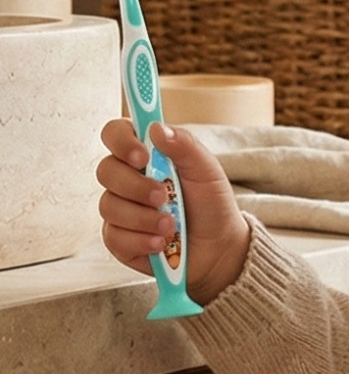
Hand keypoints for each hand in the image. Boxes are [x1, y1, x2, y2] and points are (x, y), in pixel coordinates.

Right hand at [97, 120, 250, 305]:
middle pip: (106, 170)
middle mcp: (127, 178)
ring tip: (172, 225)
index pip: (116, 133)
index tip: (142, 157)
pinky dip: (141, 240)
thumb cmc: (211, 202)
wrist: (217, 246)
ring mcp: (120, 208)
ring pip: (109, 205)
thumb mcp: (206, 170)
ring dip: (144, 217)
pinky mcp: (118, 238)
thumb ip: (184, 146)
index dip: (121, 141)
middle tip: (163, 196)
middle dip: (136, 186)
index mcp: (147, 154)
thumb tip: (157, 128)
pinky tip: (162, 243)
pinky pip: (114, 236)